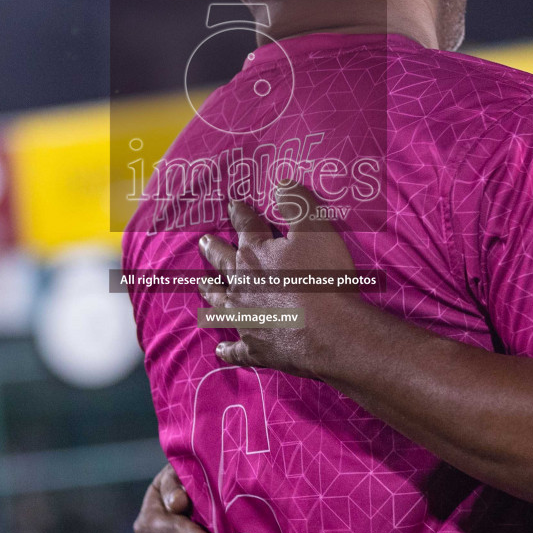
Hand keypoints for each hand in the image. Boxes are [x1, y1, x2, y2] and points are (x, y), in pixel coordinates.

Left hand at [197, 181, 363, 377]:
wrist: (330, 332)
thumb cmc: (323, 278)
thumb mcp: (317, 228)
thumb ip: (298, 202)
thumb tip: (281, 183)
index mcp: (255, 254)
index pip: (245, 225)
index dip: (239, 212)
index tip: (232, 203)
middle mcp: (242, 284)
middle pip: (223, 262)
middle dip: (213, 249)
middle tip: (201, 241)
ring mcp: (246, 318)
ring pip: (220, 302)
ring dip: (210, 293)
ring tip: (202, 286)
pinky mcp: (256, 348)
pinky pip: (236, 350)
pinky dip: (227, 350)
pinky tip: (220, 350)